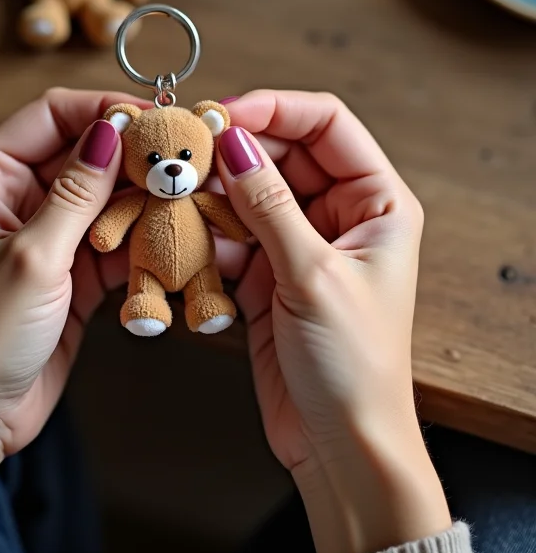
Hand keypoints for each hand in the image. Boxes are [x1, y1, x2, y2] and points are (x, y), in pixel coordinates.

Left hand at [0, 88, 142, 482]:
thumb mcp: (33, 257)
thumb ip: (77, 192)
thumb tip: (111, 131)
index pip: (50, 116)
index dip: (102, 109)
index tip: (150, 115)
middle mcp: (15, 194)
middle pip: (84, 152)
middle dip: (132, 154)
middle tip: (181, 154)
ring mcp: (47, 229)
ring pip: (105, 193)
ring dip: (143, 194)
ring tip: (185, 191)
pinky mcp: (71, 263)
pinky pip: (114, 233)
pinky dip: (142, 233)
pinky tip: (172, 231)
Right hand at [214, 91, 450, 552]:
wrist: (338, 444)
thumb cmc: (353, 366)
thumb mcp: (312, 274)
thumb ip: (268, 203)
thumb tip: (233, 143)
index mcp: (376, 201)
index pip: (326, 124)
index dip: (275, 108)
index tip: (222, 114)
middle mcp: (339, 214)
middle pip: (280, 155)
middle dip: (232, 153)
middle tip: (183, 152)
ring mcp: (299, 242)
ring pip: (247, 194)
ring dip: (211, 194)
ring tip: (175, 196)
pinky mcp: (266, 272)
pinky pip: (230, 234)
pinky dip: (204, 233)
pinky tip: (182, 237)